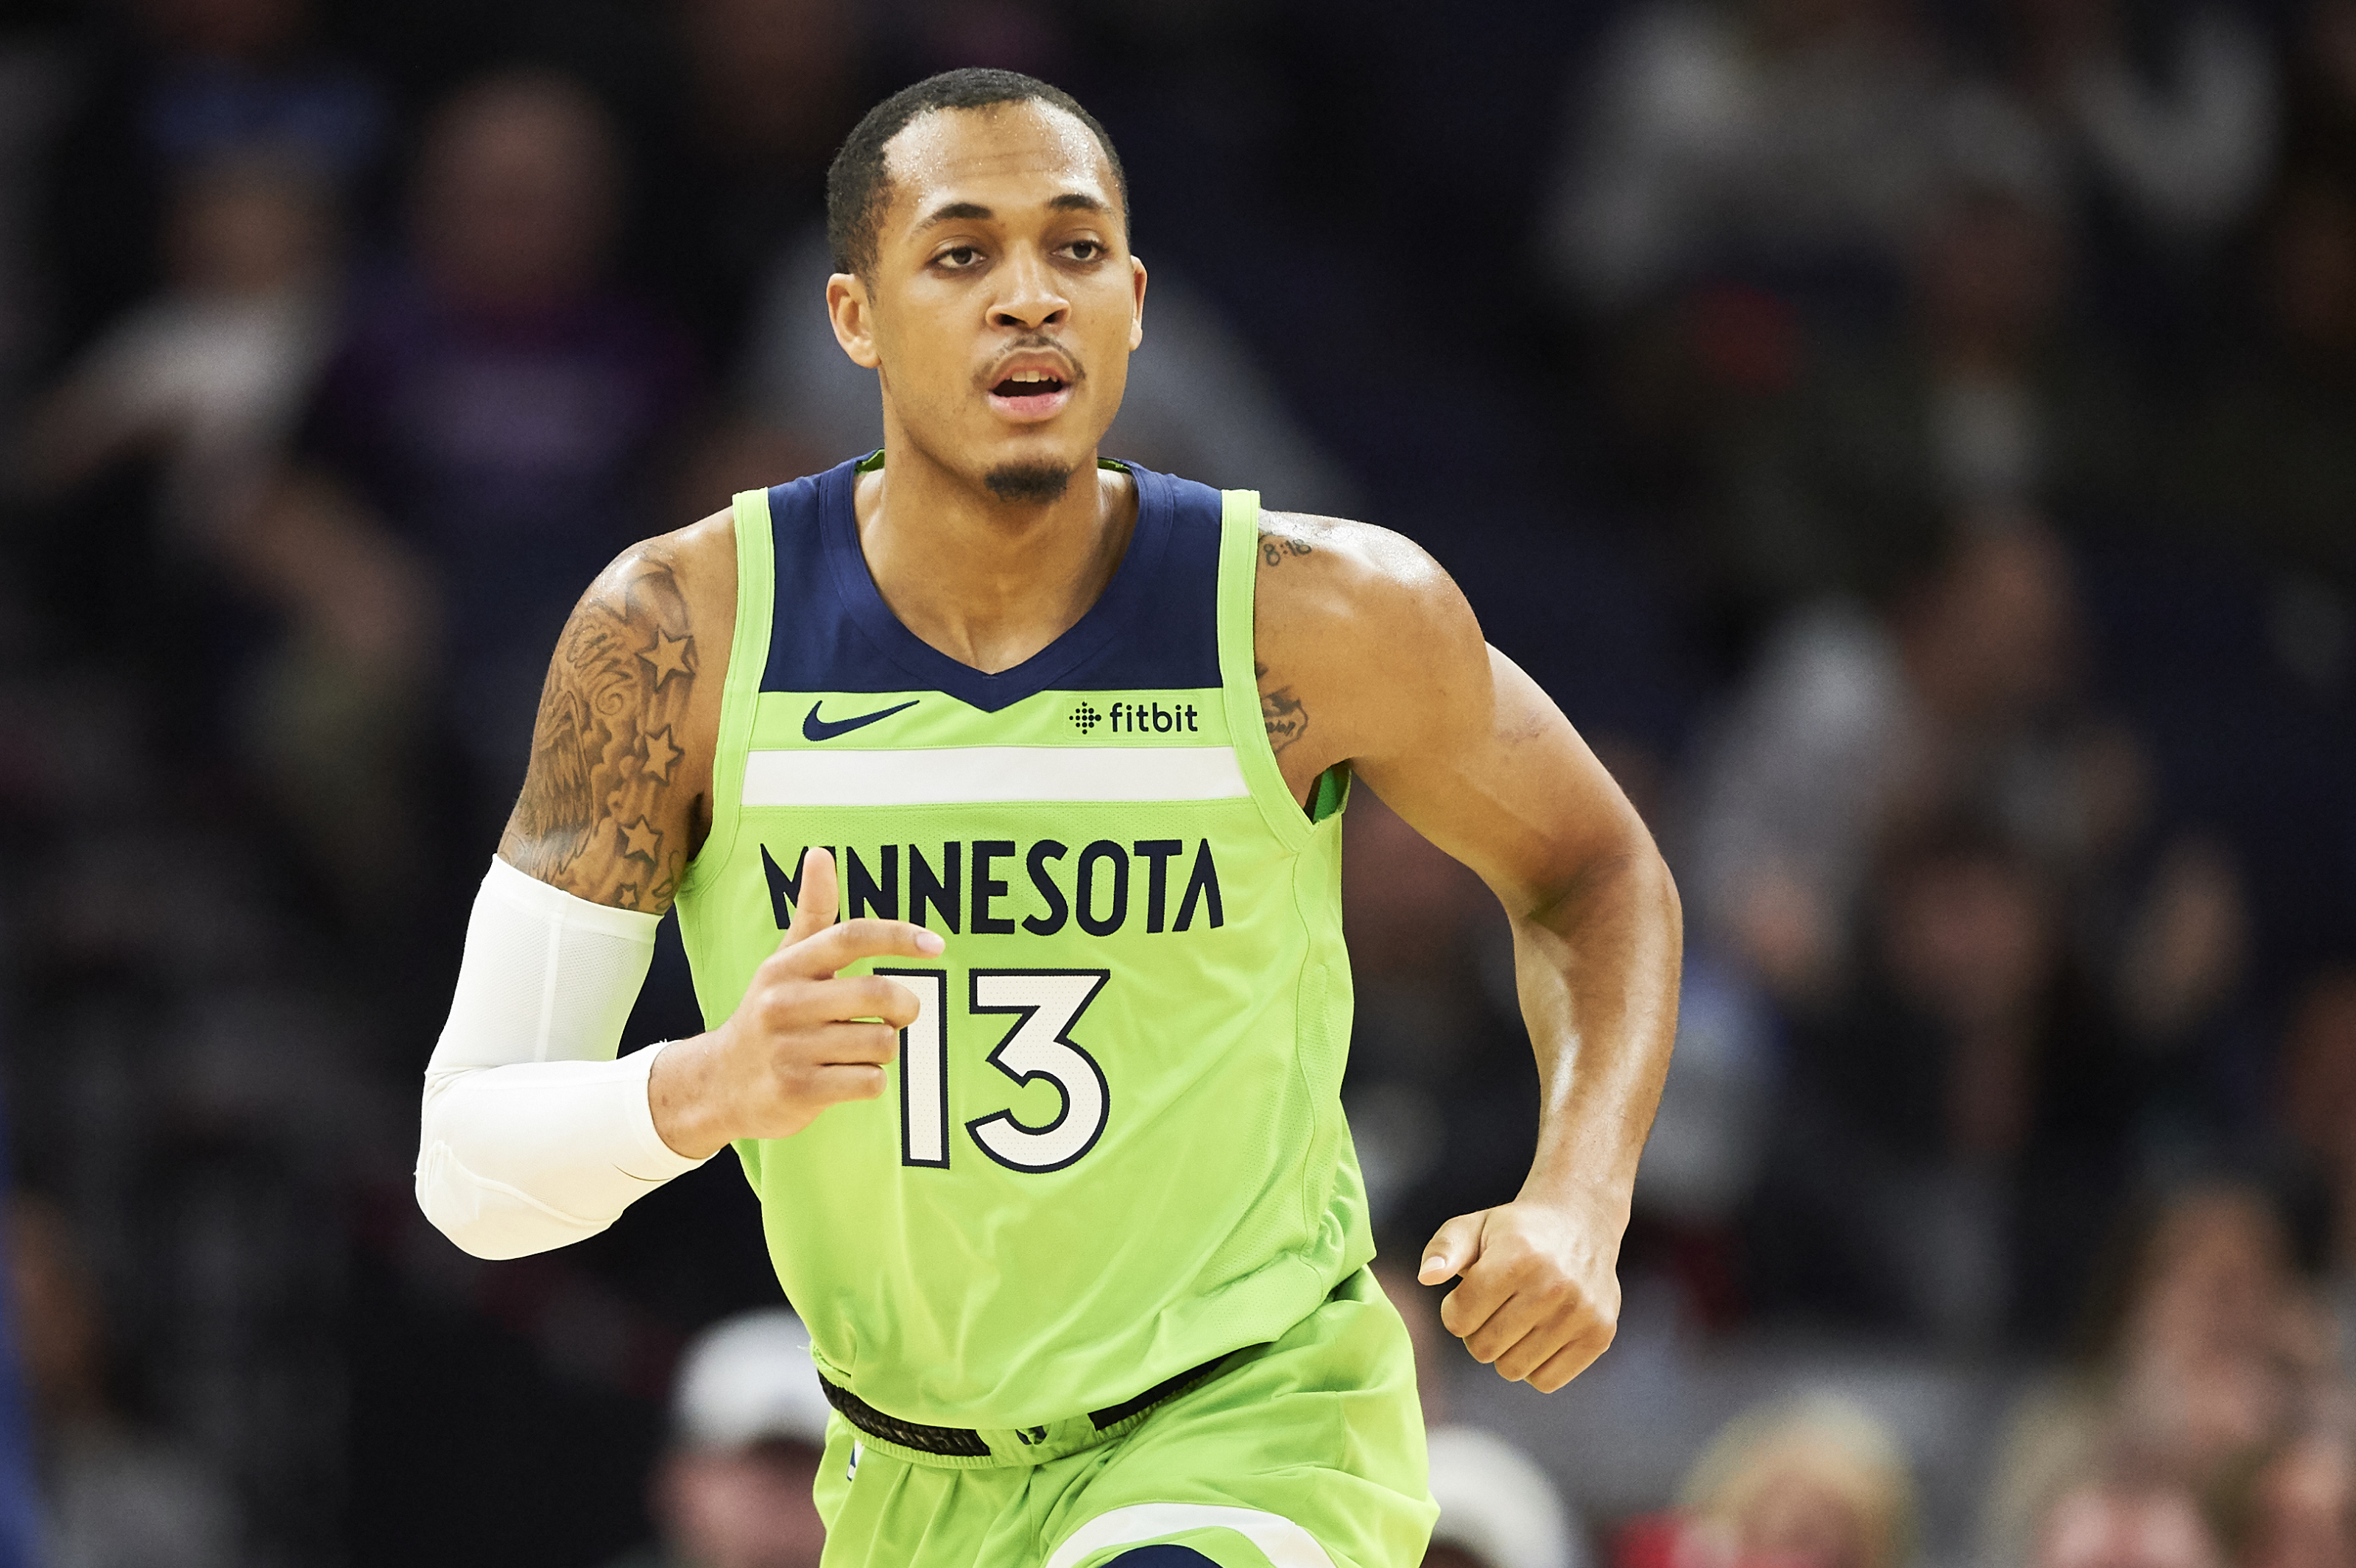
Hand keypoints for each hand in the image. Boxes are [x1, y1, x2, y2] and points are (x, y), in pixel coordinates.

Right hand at [650, 849, 943, 1156]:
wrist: (719, 1082)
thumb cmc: (770, 1014)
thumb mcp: (785, 962)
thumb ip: (813, 912)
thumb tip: (820, 853)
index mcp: (788, 966)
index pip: (850, 937)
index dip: (898, 936)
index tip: (936, 945)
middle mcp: (785, 1003)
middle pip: (878, 994)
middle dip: (906, 1006)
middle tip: (900, 1014)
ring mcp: (790, 1049)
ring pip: (881, 1042)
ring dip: (884, 1049)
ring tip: (859, 1050)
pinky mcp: (798, 1090)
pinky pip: (869, 1081)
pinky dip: (872, 1081)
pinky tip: (848, 1077)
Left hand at [1417, 1197, 1621, 1391]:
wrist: (1580, 1222)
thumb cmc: (1516, 1231)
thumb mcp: (1474, 1227)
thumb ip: (1443, 1250)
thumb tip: (1426, 1276)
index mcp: (1516, 1257)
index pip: (1458, 1320)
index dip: (1455, 1311)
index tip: (1469, 1295)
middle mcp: (1552, 1285)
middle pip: (1483, 1349)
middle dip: (1478, 1333)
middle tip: (1493, 1310)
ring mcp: (1580, 1312)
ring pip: (1513, 1369)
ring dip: (1506, 1351)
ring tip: (1517, 1320)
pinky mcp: (1600, 1334)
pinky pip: (1546, 1381)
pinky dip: (1534, 1366)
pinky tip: (1539, 1335)